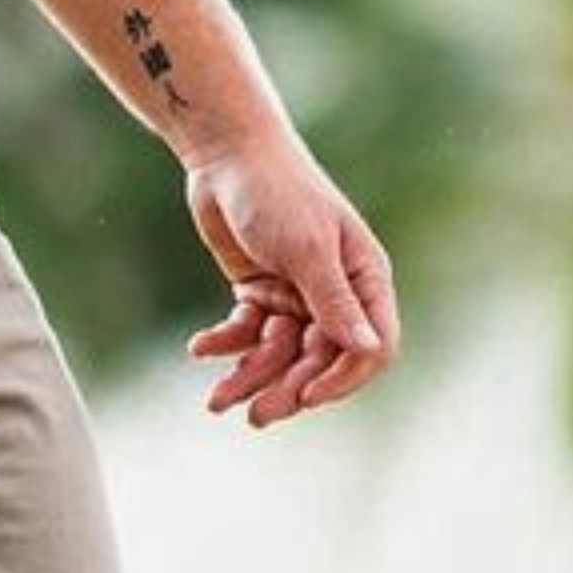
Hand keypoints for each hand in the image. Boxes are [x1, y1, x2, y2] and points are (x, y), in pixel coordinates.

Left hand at [183, 137, 397, 427]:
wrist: (227, 155)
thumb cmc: (278, 192)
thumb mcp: (307, 248)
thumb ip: (334, 302)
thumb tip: (370, 350)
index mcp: (365, 280)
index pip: (373, 349)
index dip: (344, 379)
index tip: (306, 397)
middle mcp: (336, 293)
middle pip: (321, 361)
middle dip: (288, 388)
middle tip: (256, 416)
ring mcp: (297, 295)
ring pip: (280, 355)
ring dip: (251, 376)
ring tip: (216, 400)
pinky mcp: (260, 293)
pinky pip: (248, 334)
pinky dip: (226, 343)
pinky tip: (200, 347)